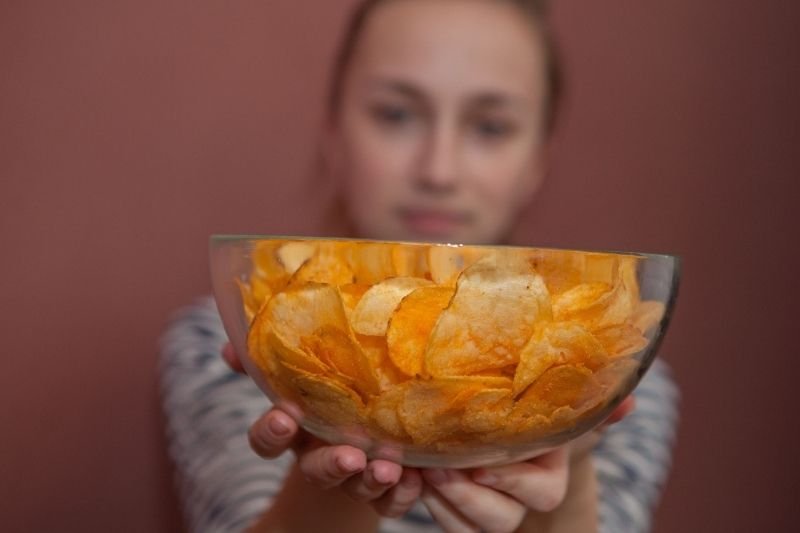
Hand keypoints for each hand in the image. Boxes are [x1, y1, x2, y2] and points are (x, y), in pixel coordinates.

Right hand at [221, 343, 422, 517]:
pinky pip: (392, 501)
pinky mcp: (386, 489)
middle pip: (317, 471)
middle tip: (348, 457)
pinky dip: (403, 494)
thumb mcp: (299, 371)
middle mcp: (321, 456)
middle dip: (331, 465)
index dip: (272, 433)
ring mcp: (354, 475)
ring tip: (387, 470)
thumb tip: (231, 346)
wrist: (362, 428)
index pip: (268, 440)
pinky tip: (417, 478)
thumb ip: (266, 360)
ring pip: (357, 487)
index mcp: (297, 428)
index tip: (283, 417)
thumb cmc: (328, 391)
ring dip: (371, 481)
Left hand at [418, 397, 634, 532]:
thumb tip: (627, 400)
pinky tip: (415, 478)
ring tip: (423, 471)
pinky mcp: (461, 511)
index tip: (483, 465)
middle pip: (500, 519)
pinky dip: (430, 505)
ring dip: (444, 503)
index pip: (541, 493)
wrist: (508, 422)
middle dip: (468, 498)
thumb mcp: (560, 403)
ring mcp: (491, 509)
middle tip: (439, 469)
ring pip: (470, 528)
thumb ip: (593, 404)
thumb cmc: (536, 410)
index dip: (512, 483)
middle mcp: (521, 501)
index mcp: (550, 476)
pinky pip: (449, 525)